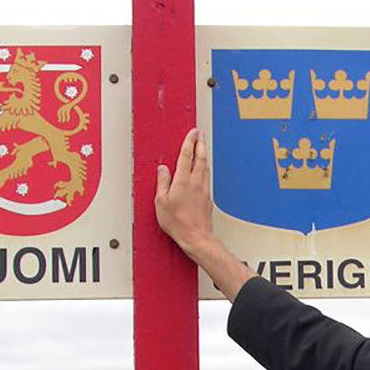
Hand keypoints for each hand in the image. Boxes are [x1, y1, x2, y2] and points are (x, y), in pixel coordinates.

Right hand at [155, 128, 212, 253]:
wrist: (196, 236)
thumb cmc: (177, 222)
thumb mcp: (161, 202)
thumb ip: (162, 183)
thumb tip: (162, 169)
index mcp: (183, 181)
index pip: (186, 155)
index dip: (189, 142)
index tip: (192, 133)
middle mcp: (196, 182)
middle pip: (200, 158)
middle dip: (200, 144)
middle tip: (201, 134)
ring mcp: (204, 189)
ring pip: (206, 167)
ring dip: (204, 155)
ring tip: (203, 148)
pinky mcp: (208, 198)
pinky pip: (207, 178)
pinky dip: (205, 168)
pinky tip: (204, 169)